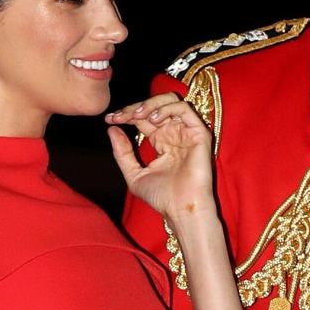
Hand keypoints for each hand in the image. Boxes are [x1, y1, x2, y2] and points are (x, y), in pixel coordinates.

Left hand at [108, 97, 213, 224]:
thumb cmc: (162, 197)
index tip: (110, 119)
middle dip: (136, 107)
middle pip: (156, 106)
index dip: (127, 115)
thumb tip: (111, 129)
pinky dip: (167, 109)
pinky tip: (153, 120)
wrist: (181, 208)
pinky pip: (185, 109)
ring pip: (171, 101)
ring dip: (151, 104)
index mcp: (162, 142)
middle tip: (121, 116)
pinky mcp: (199, 134)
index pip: (144, 118)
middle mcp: (175, 134)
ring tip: (138, 115)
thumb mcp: (134, 174)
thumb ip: (122, 153)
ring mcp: (188, 133)